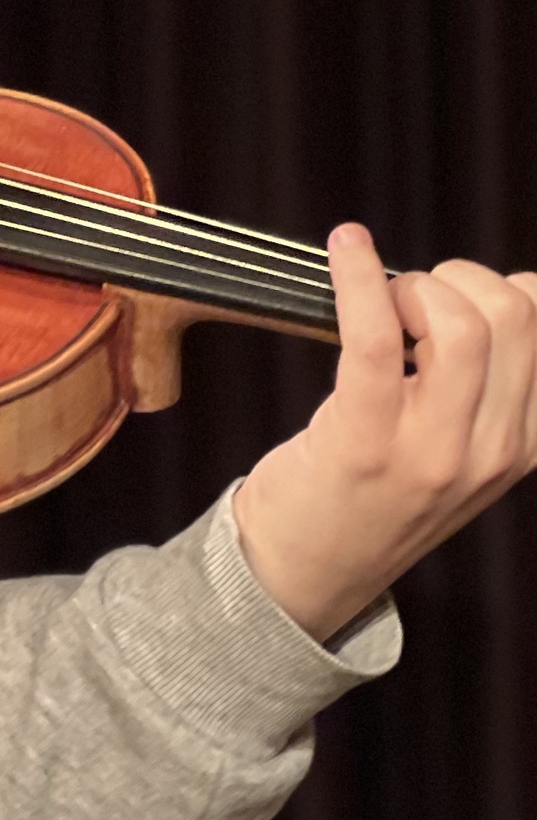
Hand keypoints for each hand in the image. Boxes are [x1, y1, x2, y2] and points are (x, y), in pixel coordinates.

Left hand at [235, 224, 536, 639]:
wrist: (305, 571)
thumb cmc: (369, 493)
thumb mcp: (457, 452)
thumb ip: (484, 389)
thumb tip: (483, 293)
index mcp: (524, 445)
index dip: (500, 289)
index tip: (452, 301)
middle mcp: (494, 449)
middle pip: (514, 316)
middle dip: (456, 279)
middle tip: (407, 300)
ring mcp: (433, 449)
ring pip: (461, 322)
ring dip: (413, 286)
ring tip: (381, 305)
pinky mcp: (365, 439)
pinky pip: (376, 335)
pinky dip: (358, 278)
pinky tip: (344, 249)